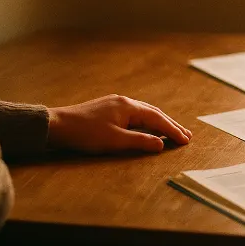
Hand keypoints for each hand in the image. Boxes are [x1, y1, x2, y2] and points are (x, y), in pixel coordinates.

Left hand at [47, 95, 191, 153]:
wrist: (58, 125)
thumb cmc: (86, 134)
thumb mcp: (115, 141)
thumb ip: (140, 141)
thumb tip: (161, 144)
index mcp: (129, 107)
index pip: (158, 119)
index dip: (173, 130)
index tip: (186, 139)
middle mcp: (125, 102)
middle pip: (154, 113)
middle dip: (171, 124)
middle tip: (186, 135)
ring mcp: (116, 103)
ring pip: (145, 112)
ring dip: (160, 123)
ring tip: (172, 132)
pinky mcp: (108, 108)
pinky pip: (135, 114)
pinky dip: (147, 121)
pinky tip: (148, 127)